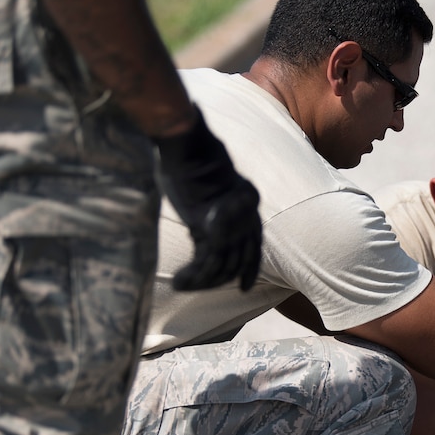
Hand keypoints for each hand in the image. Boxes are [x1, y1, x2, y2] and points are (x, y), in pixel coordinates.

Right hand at [154, 110, 262, 290]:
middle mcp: (246, 215)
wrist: (188, 145)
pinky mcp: (211, 228)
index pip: (254, 243)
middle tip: (200, 288)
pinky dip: (194, 276)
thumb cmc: (191, 157)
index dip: (249, 267)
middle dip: (222, 278)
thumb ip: (213, 203)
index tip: (244, 286)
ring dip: (202, 281)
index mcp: (249, 202)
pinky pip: (206, 263)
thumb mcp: (209, 183)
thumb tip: (204, 222)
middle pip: (240, 258)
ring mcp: (230, 223)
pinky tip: (181, 281)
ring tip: (183, 285)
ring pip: (222, 265)